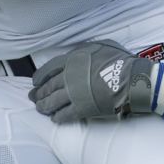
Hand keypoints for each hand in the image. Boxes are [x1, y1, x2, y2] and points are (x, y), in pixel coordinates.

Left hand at [29, 40, 155, 122]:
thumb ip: (85, 50)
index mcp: (72, 60)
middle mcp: (68, 77)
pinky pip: (64, 114)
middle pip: (48, 86)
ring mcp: (73, 94)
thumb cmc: (119, 59)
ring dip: (44, 106)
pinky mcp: (81, 109)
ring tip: (40, 108)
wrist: (130, 79)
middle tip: (33, 97)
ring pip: (52, 101)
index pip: (48, 68)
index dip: (40, 76)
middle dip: (39, 93)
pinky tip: (54, 118)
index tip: (35, 81)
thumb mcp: (100, 45)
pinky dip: (57, 117)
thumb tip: (80, 52)